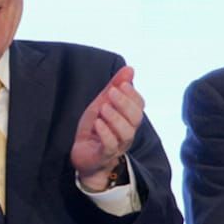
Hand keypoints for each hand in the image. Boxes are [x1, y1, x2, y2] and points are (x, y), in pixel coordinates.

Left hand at [71, 66, 143, 191]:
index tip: (121, 84)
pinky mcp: (104, 155)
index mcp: (128, 119)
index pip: (139, 106)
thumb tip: (130, 68)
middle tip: (111, 92)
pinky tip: (98, 123)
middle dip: (125, 103)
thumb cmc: (96, 128)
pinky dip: (105, 132)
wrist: (83, 155)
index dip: (132, 94)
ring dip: (115, 117)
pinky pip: (110, 145)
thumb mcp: (102, 103)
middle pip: (136, 119)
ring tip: (103, 108)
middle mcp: (127, 133)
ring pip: (126, 133)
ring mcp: (117, 145)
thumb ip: (115, 86)